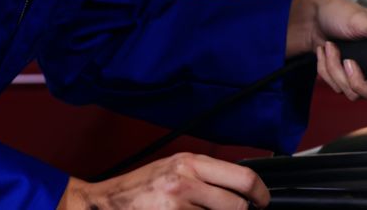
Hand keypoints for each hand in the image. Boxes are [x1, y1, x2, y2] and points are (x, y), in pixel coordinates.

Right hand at [58, 153, 269, 209]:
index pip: (242, 176)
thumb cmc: (139, 188)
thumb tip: (238, 186)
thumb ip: (204, 175)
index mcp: (189, 162)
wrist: (104, 204)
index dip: (260, 193)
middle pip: (236, 205)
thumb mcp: (173, 169)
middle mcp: (185, 181)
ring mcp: (177, 205)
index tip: (262, 201)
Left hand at [286, 0, 366, 106]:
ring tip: (330, 48)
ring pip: (351, 92)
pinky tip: (325, 52)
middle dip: (351, 79)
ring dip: (334, 69)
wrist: (307, 18)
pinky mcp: (342, 76)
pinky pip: (335, 87)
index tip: (357, 64)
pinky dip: (325, 69)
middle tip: (345, 60)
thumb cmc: (335, 12)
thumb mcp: (360, 19)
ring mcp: (358, 72)